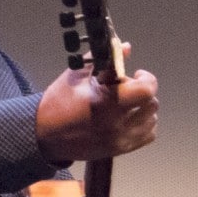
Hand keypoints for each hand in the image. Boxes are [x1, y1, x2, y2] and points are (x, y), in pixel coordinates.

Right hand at [37, 66, 158, 164]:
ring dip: (144, 108)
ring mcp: (120, 139)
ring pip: (152, 120)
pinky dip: (143, 124)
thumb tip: (125, 46)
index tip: (137, 75)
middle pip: (152, 104)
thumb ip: (103, 59)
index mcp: (105, 102)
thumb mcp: (76, 75)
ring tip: (125, 104)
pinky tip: (128, 118)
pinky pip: (148, 135)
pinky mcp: (121, 149)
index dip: (147, 79)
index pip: (146, 91)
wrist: (45, 134)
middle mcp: (116, 123)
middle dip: (142, 92)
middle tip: (125, 89)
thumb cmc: (59, 101)